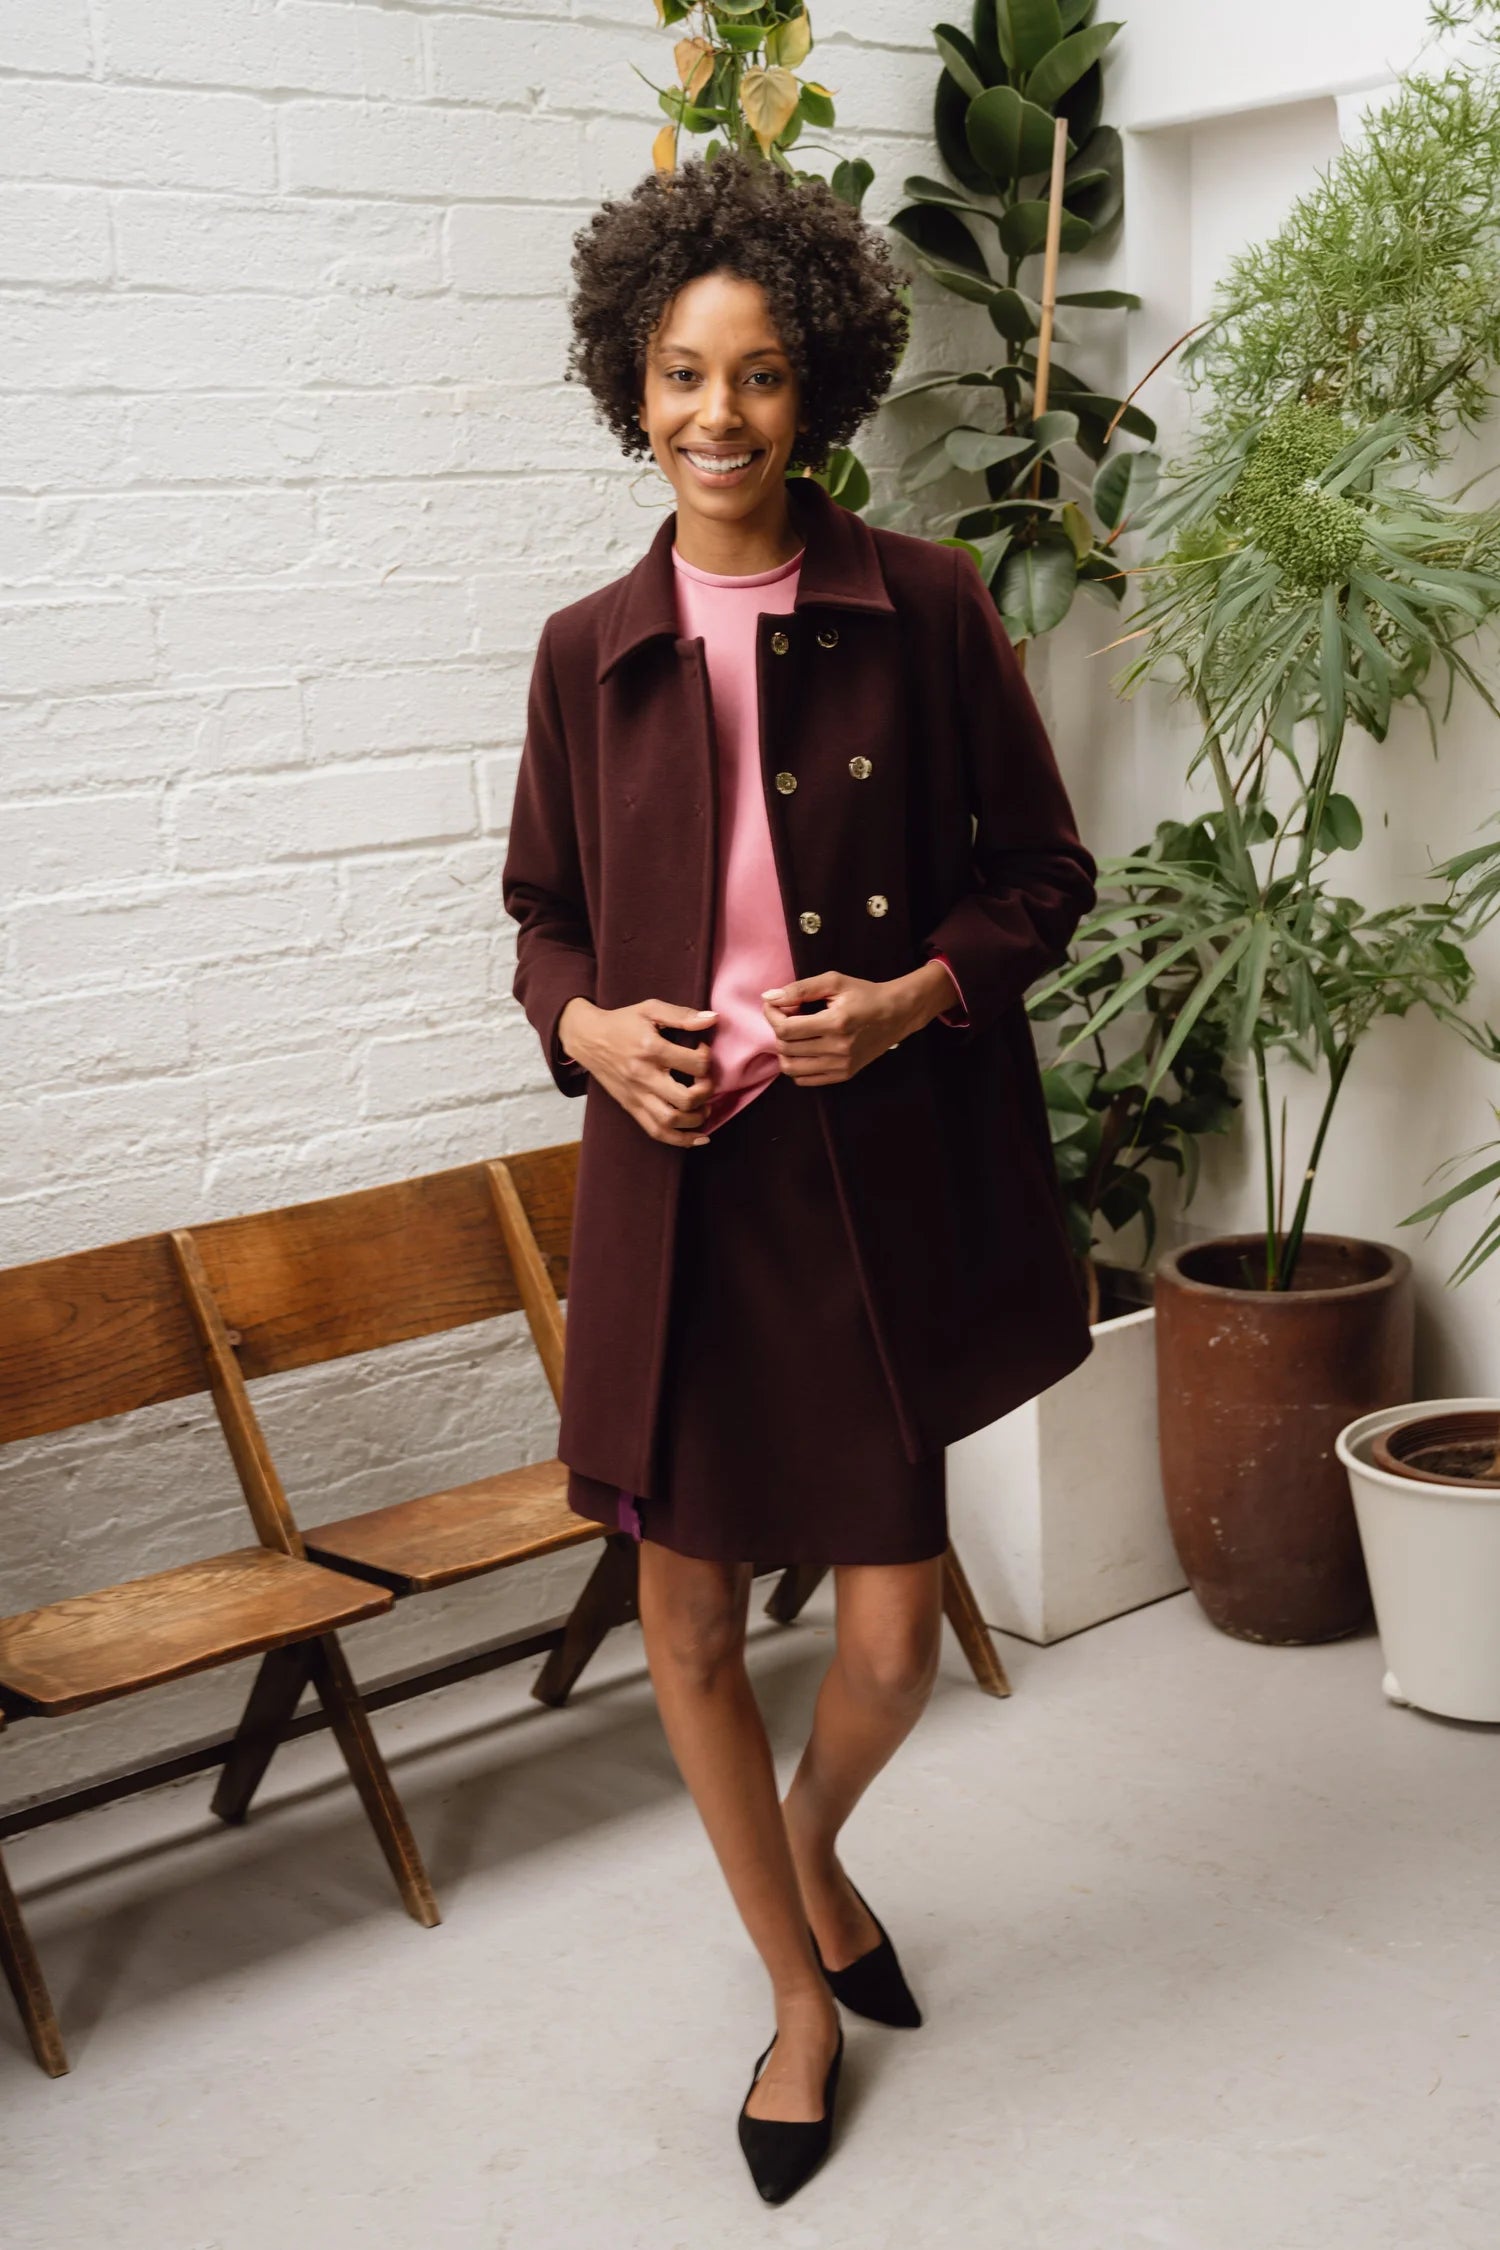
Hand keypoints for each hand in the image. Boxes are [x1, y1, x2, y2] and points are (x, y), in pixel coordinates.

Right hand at [558, 995, 716, 1145]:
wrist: (587, 1038)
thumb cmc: (622, 1022)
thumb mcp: (651, 1009)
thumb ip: (682, 1015)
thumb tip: (713, 1018)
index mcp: (650, 1049)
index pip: (694, 1064)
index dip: (706, 1057)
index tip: (701, 1051)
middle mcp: (643, 1076)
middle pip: (685, 1098)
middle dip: (706, 1092)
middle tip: (706, 1082)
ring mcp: (636, 1095)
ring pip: (670, 1121)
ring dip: (696, 1120)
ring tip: (704, 1108)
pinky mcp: (631, 1107)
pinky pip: (655, 1131)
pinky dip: (680, 1139)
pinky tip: (698, 1138)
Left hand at [760, 961, 958, 1086]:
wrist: (896, 1014)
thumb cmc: (864, 995)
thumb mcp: (834, 982)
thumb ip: (800, 989)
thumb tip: (769, 997)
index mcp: (836, 1022)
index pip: (786, 1029)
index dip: (771, 1016)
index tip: (773, 1005)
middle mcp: (838, 1048)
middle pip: (786, 1048)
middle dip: (777, 1030)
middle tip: (786, 1016)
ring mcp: (841, 1065)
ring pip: (791, 1068)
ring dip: (784, 1051)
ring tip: (793, 1035)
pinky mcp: (844, 1075)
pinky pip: (805, 1080)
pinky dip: (796, 1066)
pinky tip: (803, 1049)